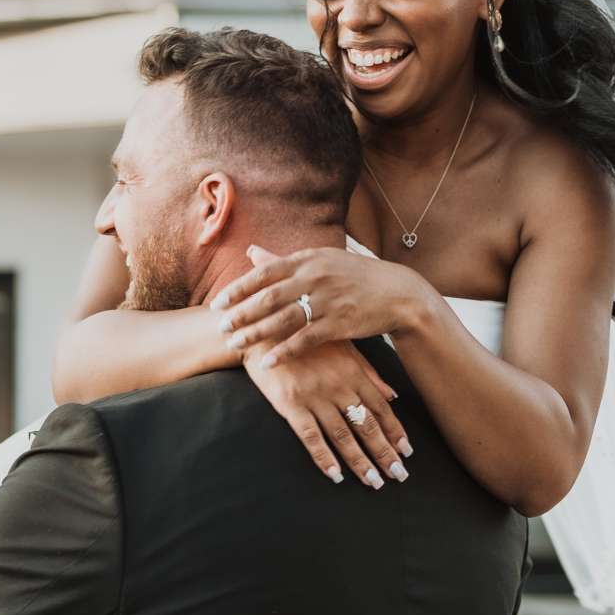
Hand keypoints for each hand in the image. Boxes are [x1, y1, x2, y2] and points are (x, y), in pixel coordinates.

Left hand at [213, 245, 426, 365]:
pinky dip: (284, 351)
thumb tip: (251, 252)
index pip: (264, 272)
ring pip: (283, 319)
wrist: (397, 293)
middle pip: (268, 297)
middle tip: (220, 327)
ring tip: (235, 344)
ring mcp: (328, 300)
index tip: (217, 303)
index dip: (238, 288)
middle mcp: (315, 277)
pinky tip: (267, 362)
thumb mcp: (321, 260)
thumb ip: (284, 260)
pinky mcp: (339, 323)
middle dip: (241, 313)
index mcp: (308, 259)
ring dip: (255, 333)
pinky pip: (305, 339)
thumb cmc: (354, 276)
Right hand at [241, 340, 412, 486]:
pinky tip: (336, 476)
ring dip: (360, 462)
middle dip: (385, 452)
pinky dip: (324, 458)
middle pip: (366, 425)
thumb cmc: (307, 338)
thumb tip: (392, 396)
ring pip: (343, 435)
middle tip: (399, 475)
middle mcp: (338, 386)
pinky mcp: (290, 404)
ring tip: (375, 482)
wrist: (265, 330)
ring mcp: (314, 396)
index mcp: (352, 372)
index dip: (395, 431)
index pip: (380, 408)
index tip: (407, 452)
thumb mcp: (343, 348)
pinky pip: (311, 436)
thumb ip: (368, 373)